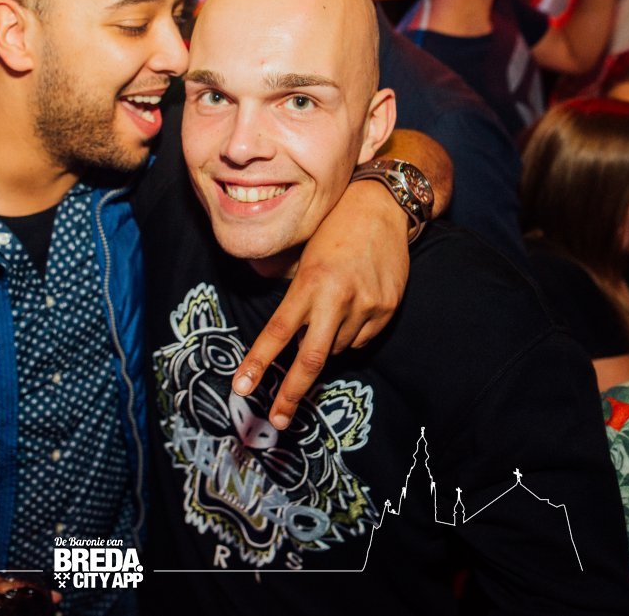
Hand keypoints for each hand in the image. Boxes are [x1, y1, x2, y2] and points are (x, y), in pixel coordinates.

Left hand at [233, 180, 409, 427]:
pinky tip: (351, 306)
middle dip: (291, 393)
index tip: (241, 388)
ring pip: (337, 349)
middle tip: (277, 419)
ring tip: (329, 309)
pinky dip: (349, 334)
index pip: (277, 331)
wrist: (381, 208)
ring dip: (324, 343)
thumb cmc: (332, 229)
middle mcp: (337, 298)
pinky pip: (361, 340)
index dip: (258, 363)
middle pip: (310, 359)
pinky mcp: (387, 310)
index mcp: (309, 283)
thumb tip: (286, 335)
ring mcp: (366, 306)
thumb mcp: (303, 255)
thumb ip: (293, 293)